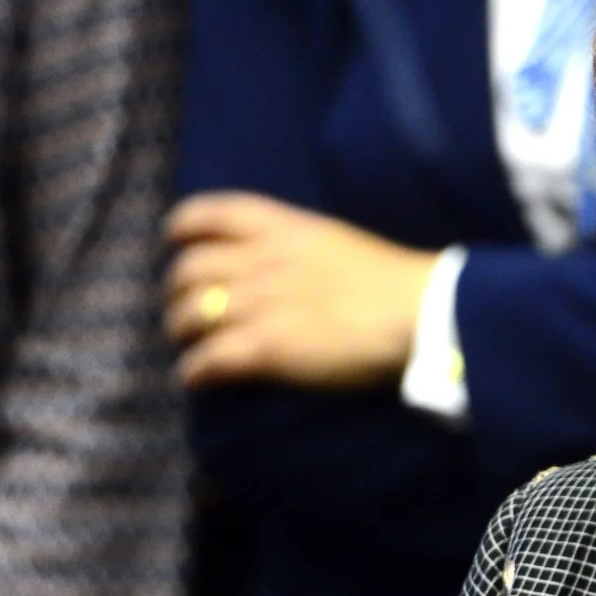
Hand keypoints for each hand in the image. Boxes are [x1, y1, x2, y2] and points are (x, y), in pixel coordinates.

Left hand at [165, 192, 437, 390]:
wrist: (419, 312)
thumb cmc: (392, 280)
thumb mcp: (336, 242)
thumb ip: (299, 250)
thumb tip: (284, 270)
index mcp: (280, 227)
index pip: (208, 215)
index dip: (182, 231)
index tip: (178, 245)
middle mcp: (258, 260)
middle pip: (188, 269)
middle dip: (177, 292)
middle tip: (186, 312)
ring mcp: (257, 304)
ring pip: (189, 315)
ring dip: (181, 332)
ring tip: (190, 347)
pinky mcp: (264, 348)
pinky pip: (207, 360)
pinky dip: (194, 372)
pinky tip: (196, 380)